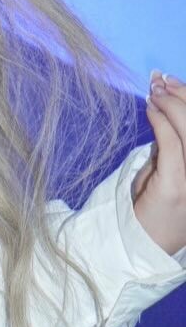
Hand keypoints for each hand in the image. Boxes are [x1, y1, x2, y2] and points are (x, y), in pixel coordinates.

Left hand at [131, 71, 185, 257]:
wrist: (145, 244)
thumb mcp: (169, 171)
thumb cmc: (156, 208)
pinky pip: (172, 145)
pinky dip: (161, 121)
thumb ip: (173, 146)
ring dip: (171, 104)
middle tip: (160, 82)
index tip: (174, 82)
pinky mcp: (178, 186)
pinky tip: (150, 109)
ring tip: (154, 92)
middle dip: (182, 95)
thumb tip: (166, 112)